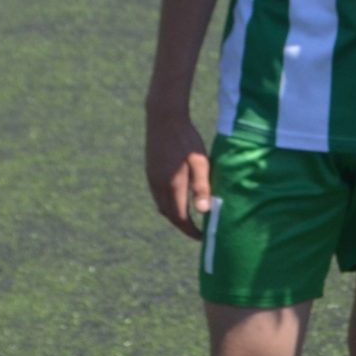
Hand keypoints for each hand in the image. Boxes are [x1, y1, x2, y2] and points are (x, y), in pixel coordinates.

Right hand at [147, 111, 213, 239]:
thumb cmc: (187, 139)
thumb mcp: (200, 162)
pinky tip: (177, 197)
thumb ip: (201, 187)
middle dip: (182, 225)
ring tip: (189, 216)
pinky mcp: (150, 170)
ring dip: (174, 214)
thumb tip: (204, 212)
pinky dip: (167, 202)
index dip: (190, 231)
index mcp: (172, 186)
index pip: (180, 218)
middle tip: (196, 229)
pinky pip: (157, 194)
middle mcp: (158, 186)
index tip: (202, 237)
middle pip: (168, 214)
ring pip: (161, 205)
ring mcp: (152, 178)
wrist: (164, 118)